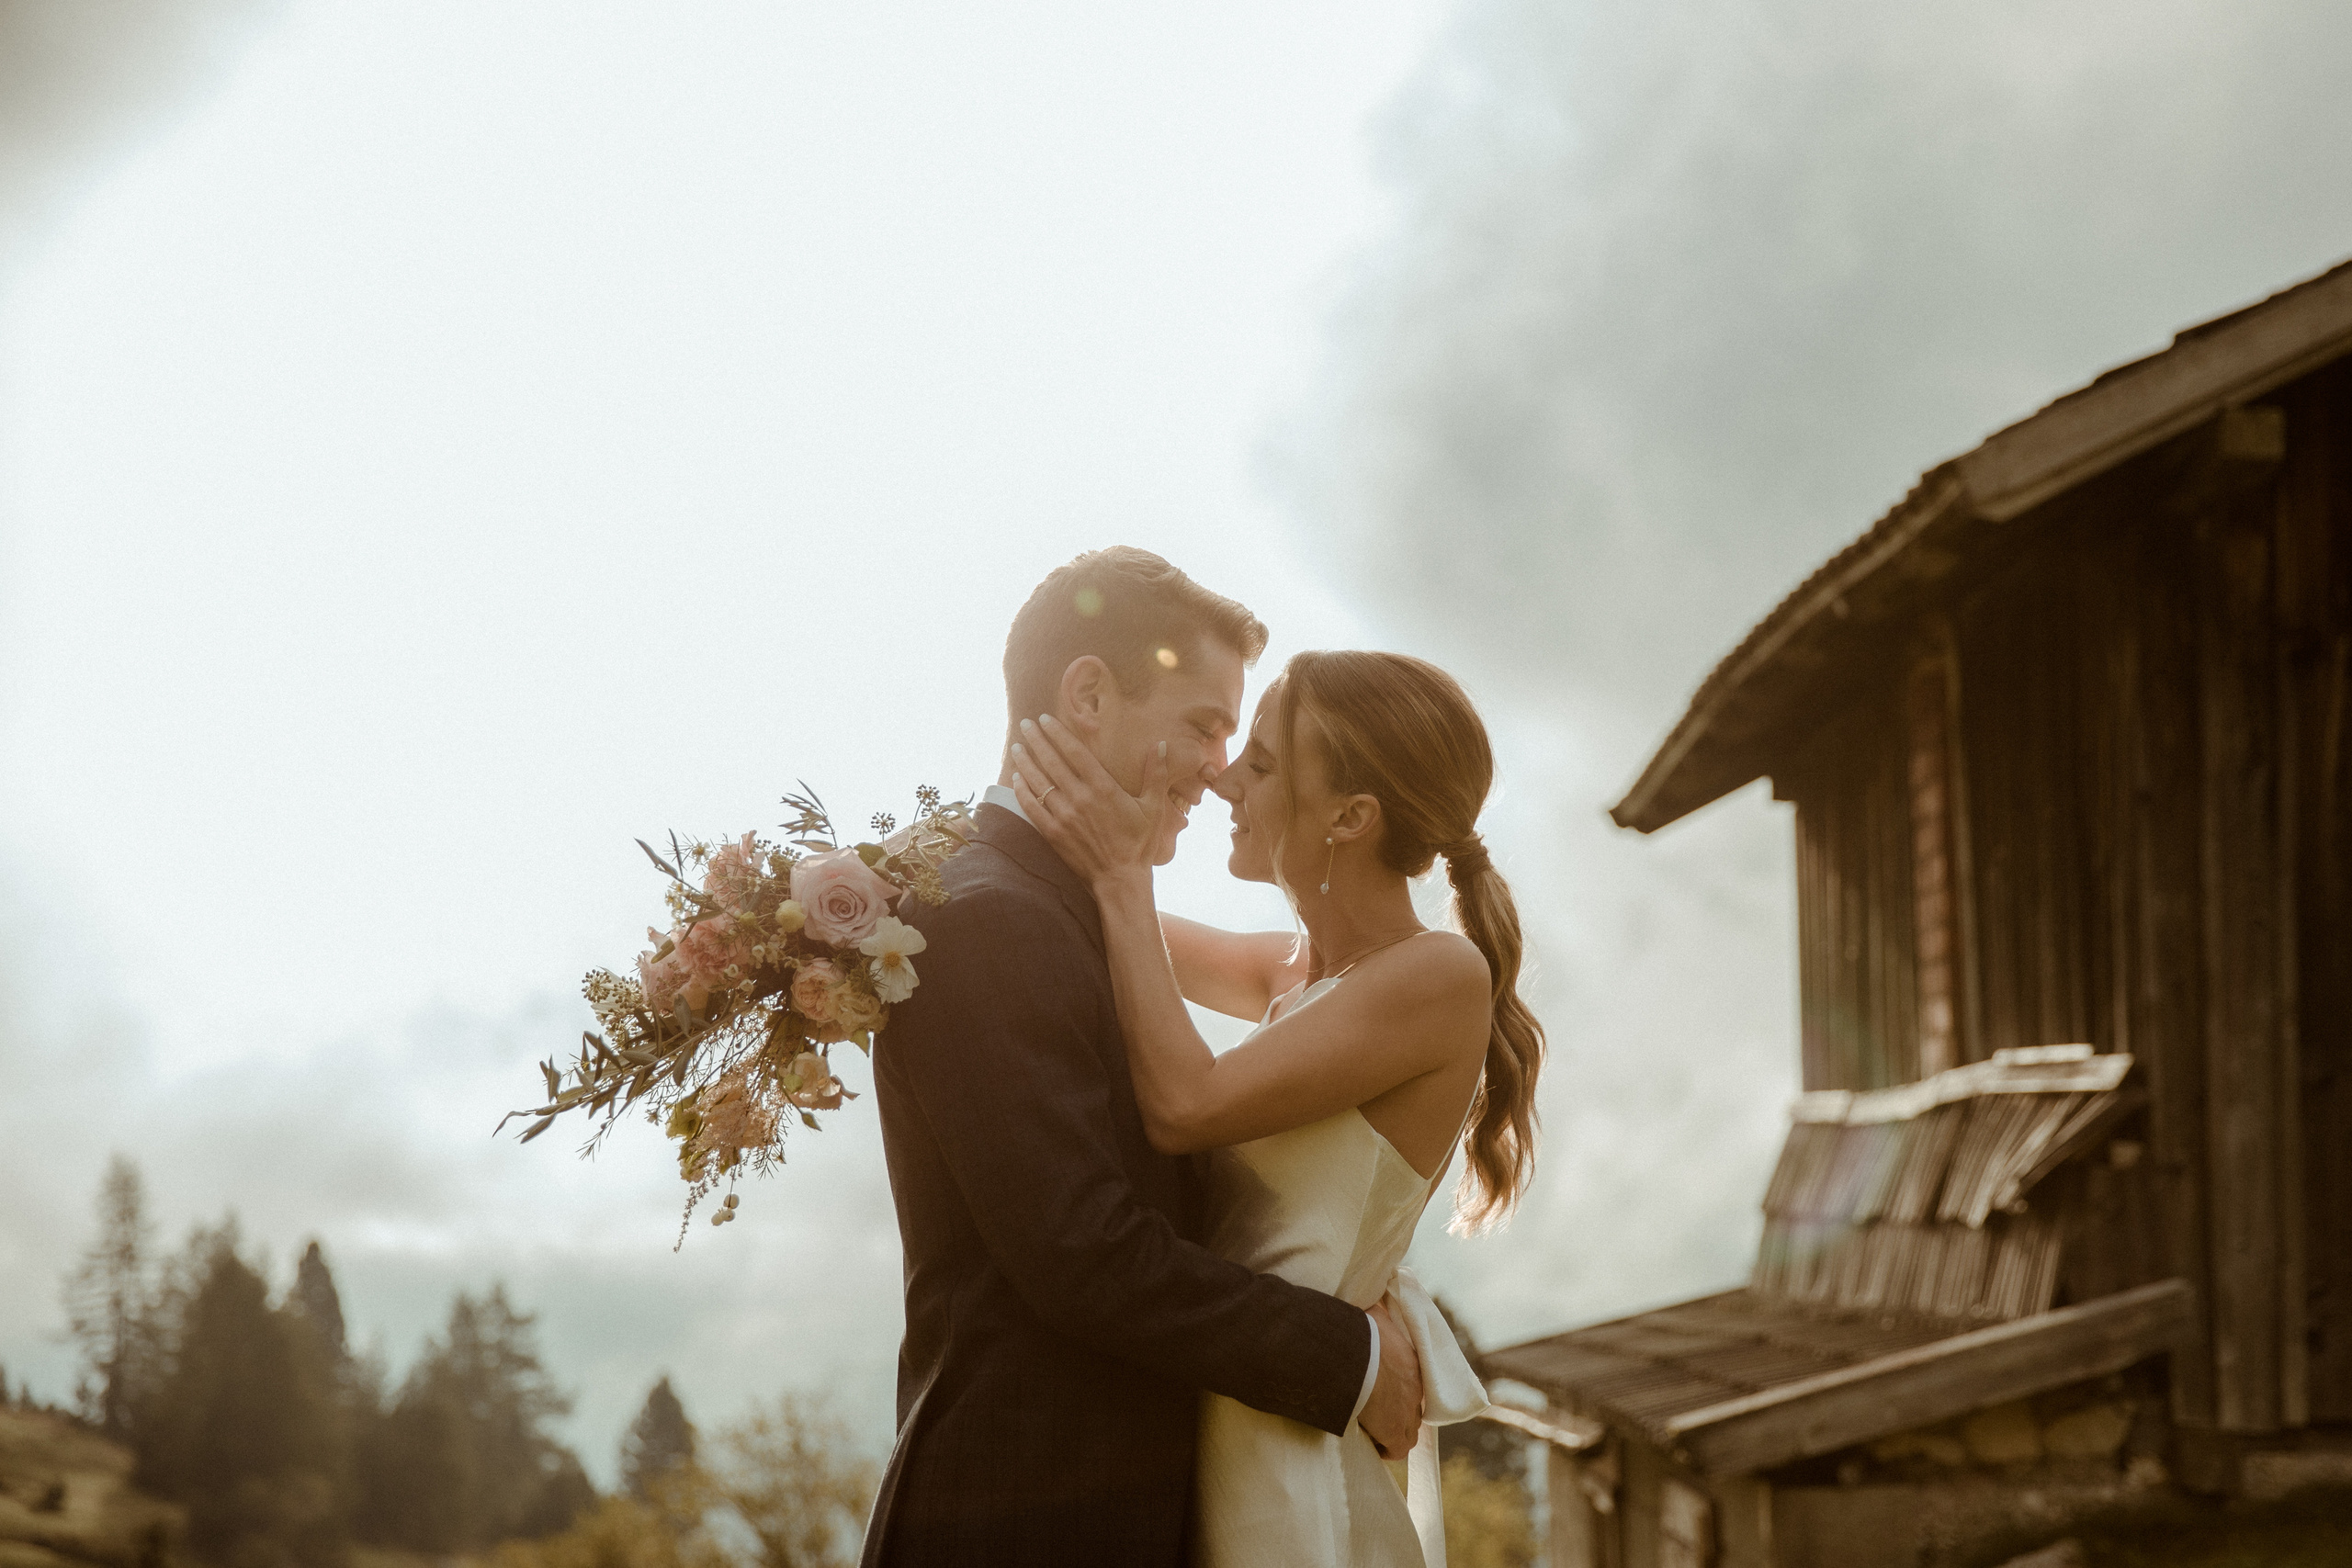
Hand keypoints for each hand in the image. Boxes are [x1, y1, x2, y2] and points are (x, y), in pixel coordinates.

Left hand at [1010, 716, 1169, 885]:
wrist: (1121, 880)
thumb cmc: (1139, 843)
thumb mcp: (1153, 807)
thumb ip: (1156, 774)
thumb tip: (1160, 745)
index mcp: (1103, 788)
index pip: (1074, 752)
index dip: (1057, 733)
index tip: (1045, 719)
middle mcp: (1080, 798)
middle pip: (1052, 762)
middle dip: (1036, 740)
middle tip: (1025, 724)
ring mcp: (1064, 816)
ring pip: (1038, 782)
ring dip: (1026, 762)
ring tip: (1017, 747)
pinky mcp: (1054, 834)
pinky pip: (1032, 808)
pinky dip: (1023, 791)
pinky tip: (1017, 779)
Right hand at [1358, 1295, 1422, 1459]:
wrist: (1351, 1350)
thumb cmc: (1355, 1327)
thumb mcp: (1369, 1312)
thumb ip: (1374, 1310)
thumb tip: (1367, 1294)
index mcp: (1410, 1359)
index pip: (1412, 1381)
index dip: (1397, 1389)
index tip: (1382, 1390)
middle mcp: (1414, 1386)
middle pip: (1412, 1407)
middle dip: (1396, 1411)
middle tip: (1374, 1410)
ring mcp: (1406, 1409)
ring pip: (1409, 1430)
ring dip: (1392, 1432)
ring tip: (1371, 1429)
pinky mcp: (1393, 1430)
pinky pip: (1397, 1449)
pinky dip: (1386, 1449)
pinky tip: (1369, 1443)